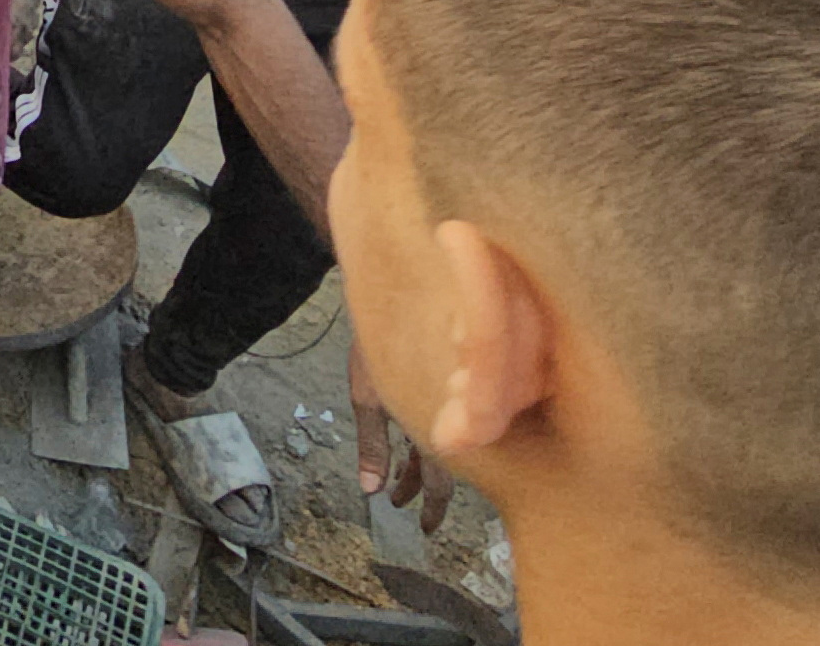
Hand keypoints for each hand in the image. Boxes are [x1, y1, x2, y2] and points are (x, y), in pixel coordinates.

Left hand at [349, 339, 453, 530]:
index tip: (425, 528)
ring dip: (419, 468)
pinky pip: (440, 424)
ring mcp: (450, 402)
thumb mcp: (368, 395)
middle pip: (443, 466)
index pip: (443, 482)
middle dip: (421, 489)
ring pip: (440, 446)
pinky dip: (423, 442)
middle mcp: (451, 416)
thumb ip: (373, 444)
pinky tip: (406, 450)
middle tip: (404, 507)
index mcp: (437, 424)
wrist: (400, 291)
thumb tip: (371, 489)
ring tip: (395, 486)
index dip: (433, 508)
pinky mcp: (446, 387)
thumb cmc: (380, 340)